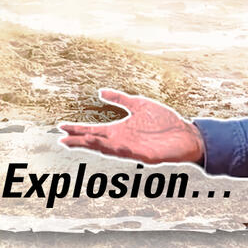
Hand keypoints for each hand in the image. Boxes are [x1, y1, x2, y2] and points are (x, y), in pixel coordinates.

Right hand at [58, 88, 204, 164]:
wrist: (187, 134)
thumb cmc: (165, 122)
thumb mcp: (139, 104)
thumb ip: (120, 99)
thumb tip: (100, 92)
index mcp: (120, 130)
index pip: (93, 131)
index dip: (78, 130)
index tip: (61, 127)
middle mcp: (122, 141)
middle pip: (96, 141)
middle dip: (79, 140)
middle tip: (61, 139)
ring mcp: (132, 149)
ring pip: (107, 149)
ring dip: (93, 145)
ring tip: (76, 142)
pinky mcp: (145, 155)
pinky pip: (127, 153)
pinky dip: (115, 149)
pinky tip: (106, 144)